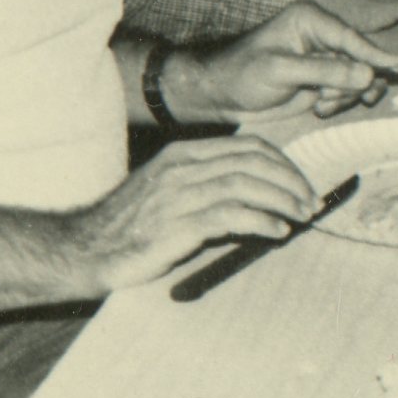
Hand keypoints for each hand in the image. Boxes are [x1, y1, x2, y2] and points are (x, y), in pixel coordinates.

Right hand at [66, 135, 319, 293]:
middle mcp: (183, 168)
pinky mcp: (178, 224)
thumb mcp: (169, 193)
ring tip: (301, 217)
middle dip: (290, 181)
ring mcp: (179, 194)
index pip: (248, 147)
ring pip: (247, 184)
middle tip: (311, 202)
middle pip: (254, 162)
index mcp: (184, 155)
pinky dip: (262, 221)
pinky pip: (231, 215)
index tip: (302, 184)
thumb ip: (208, 187)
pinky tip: (277, 232)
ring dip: (282, 200)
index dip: (283, 164)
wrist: (86, 249)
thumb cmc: (131, 227)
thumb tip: (259, 198)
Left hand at [166, 3, 397, 122]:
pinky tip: (320, 107)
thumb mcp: (281, 70)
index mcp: (311, 18)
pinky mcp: (328, 78)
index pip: (352, 36)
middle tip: (327, 97)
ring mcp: (328, 57)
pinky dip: (342, 102)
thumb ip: (325, 71)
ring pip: (361, 77)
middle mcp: (324, 34)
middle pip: (364, 58)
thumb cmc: (243, 74)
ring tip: (320, 104)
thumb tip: (368, 75)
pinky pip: (353, 90)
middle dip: (351, 82)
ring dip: (345, 95)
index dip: (376, 53)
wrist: (224, 96)